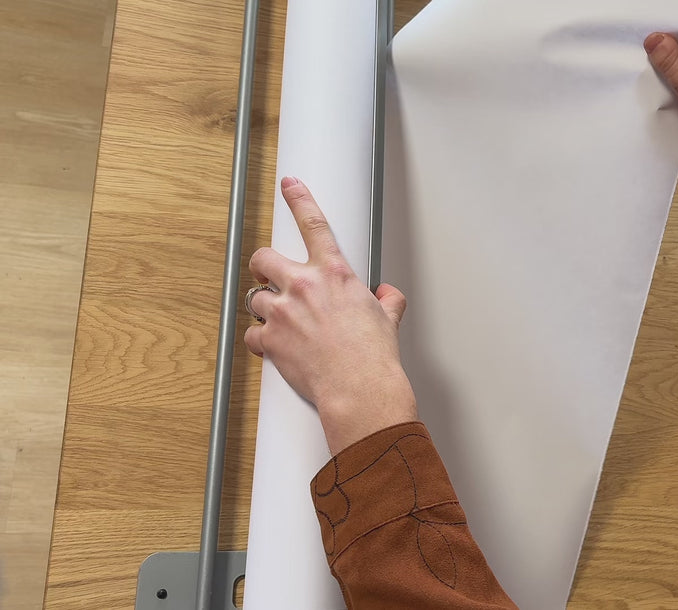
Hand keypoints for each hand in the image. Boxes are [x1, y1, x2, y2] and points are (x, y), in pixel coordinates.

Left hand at [245, 177, 416, 453]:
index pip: (314, 224)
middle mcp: (304, 286)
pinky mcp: (270, 340)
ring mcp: (283, 313)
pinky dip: (260, 340)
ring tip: (278, 320)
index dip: (299, 198)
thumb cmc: (374, 357)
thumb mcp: (388, 319)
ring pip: (254, 298)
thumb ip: (387, 301)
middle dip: (262, 265)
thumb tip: (388, 296)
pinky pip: (252, 334)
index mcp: (334, 274)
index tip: (289, 185)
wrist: (359, 388)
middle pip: (264, 258)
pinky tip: (274, 346)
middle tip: (268, 274)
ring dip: (262, 307)